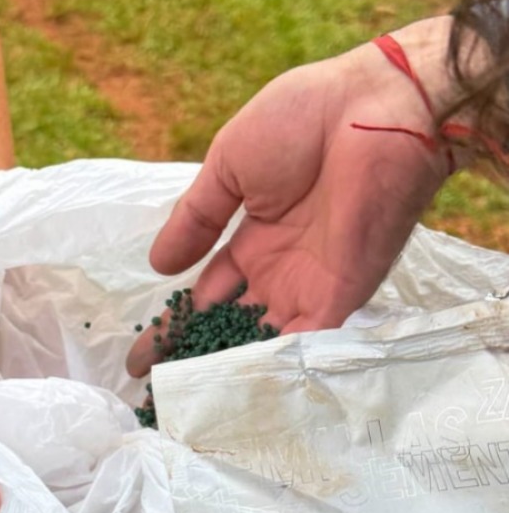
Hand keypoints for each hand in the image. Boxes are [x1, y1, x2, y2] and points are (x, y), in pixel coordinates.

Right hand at [127, 22, 457, 376]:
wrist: (372, 108)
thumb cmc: (299, 120)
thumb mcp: (227, 166)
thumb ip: (195, 218)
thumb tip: (155, 265)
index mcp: (254, 238)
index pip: (207, 295)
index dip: (175, 325)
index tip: (140, 357)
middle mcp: (282, 271)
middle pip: (231, 328)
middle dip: (194, 359)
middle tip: (157, 394)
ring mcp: (312, 285)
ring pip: (263, 343)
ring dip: (228, 371)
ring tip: (186, 405)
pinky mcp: (343, 294)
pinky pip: (306, 342)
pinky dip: (274, 367)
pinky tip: (234, 392)